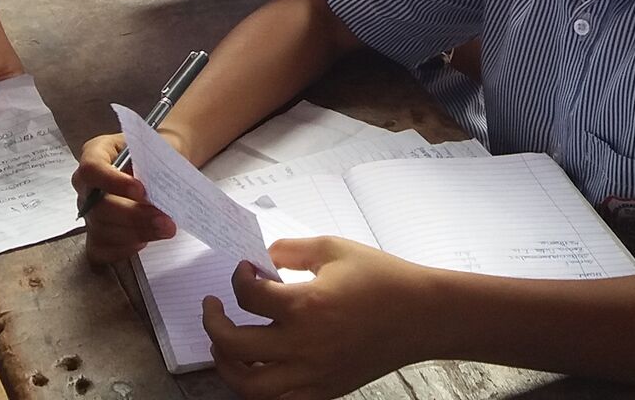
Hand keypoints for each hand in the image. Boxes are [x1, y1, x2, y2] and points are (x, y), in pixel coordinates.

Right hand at [73, 131, 177, 262]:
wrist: (162, 167)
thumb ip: (156, 163)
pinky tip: (146, 240)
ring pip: (101, 230)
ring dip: (136, 233)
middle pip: (98, 207)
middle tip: (164, 219)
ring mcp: (89, 212)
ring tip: (165, 229)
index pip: (92, 169)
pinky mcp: (96, 235)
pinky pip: (101, 249)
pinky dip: (125, 248)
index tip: (141, 190)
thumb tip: (157, 187)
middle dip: (133, 216)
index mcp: (96, 154)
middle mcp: (86, 185)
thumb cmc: (157, 154)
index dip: (113, 182)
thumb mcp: (159, 148)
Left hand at [204, 238, 434, 399]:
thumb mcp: (334, 248)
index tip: (243, 271)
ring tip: (223, 345)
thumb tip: (261, 258)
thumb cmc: (382, 278)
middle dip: (213, 323)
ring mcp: (312, 373)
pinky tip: (255, 369)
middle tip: (212, 307)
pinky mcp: (323, 391)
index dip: (237, 278)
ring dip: (225, 364)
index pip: (247, 295)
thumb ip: (291, 249)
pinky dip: (257, 390)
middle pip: (233, 344)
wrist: (421, 315)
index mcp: (305, 304)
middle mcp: (303, 344)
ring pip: (247, 385)